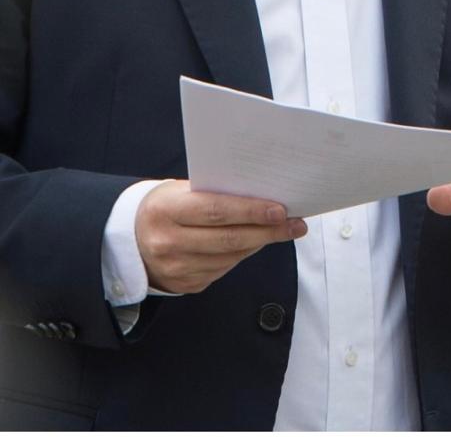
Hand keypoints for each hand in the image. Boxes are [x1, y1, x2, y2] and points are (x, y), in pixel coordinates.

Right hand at [136, 180, 306, 293]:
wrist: (129, 239)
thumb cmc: (165, 206)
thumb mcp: (180, 191)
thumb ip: (214, 194)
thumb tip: (262, 196)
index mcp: (166, 211)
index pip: (216, 211)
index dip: (251, 211)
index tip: (281, 210)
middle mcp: (167, 243)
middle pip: (228, 239)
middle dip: (268, 231)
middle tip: (296, 224)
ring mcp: (175, 269)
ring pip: (230, 257)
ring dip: (260, 243)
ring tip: (283, 231)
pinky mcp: (184, 285)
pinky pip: (223, 269)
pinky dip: (243, 254)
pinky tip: (255, 243)